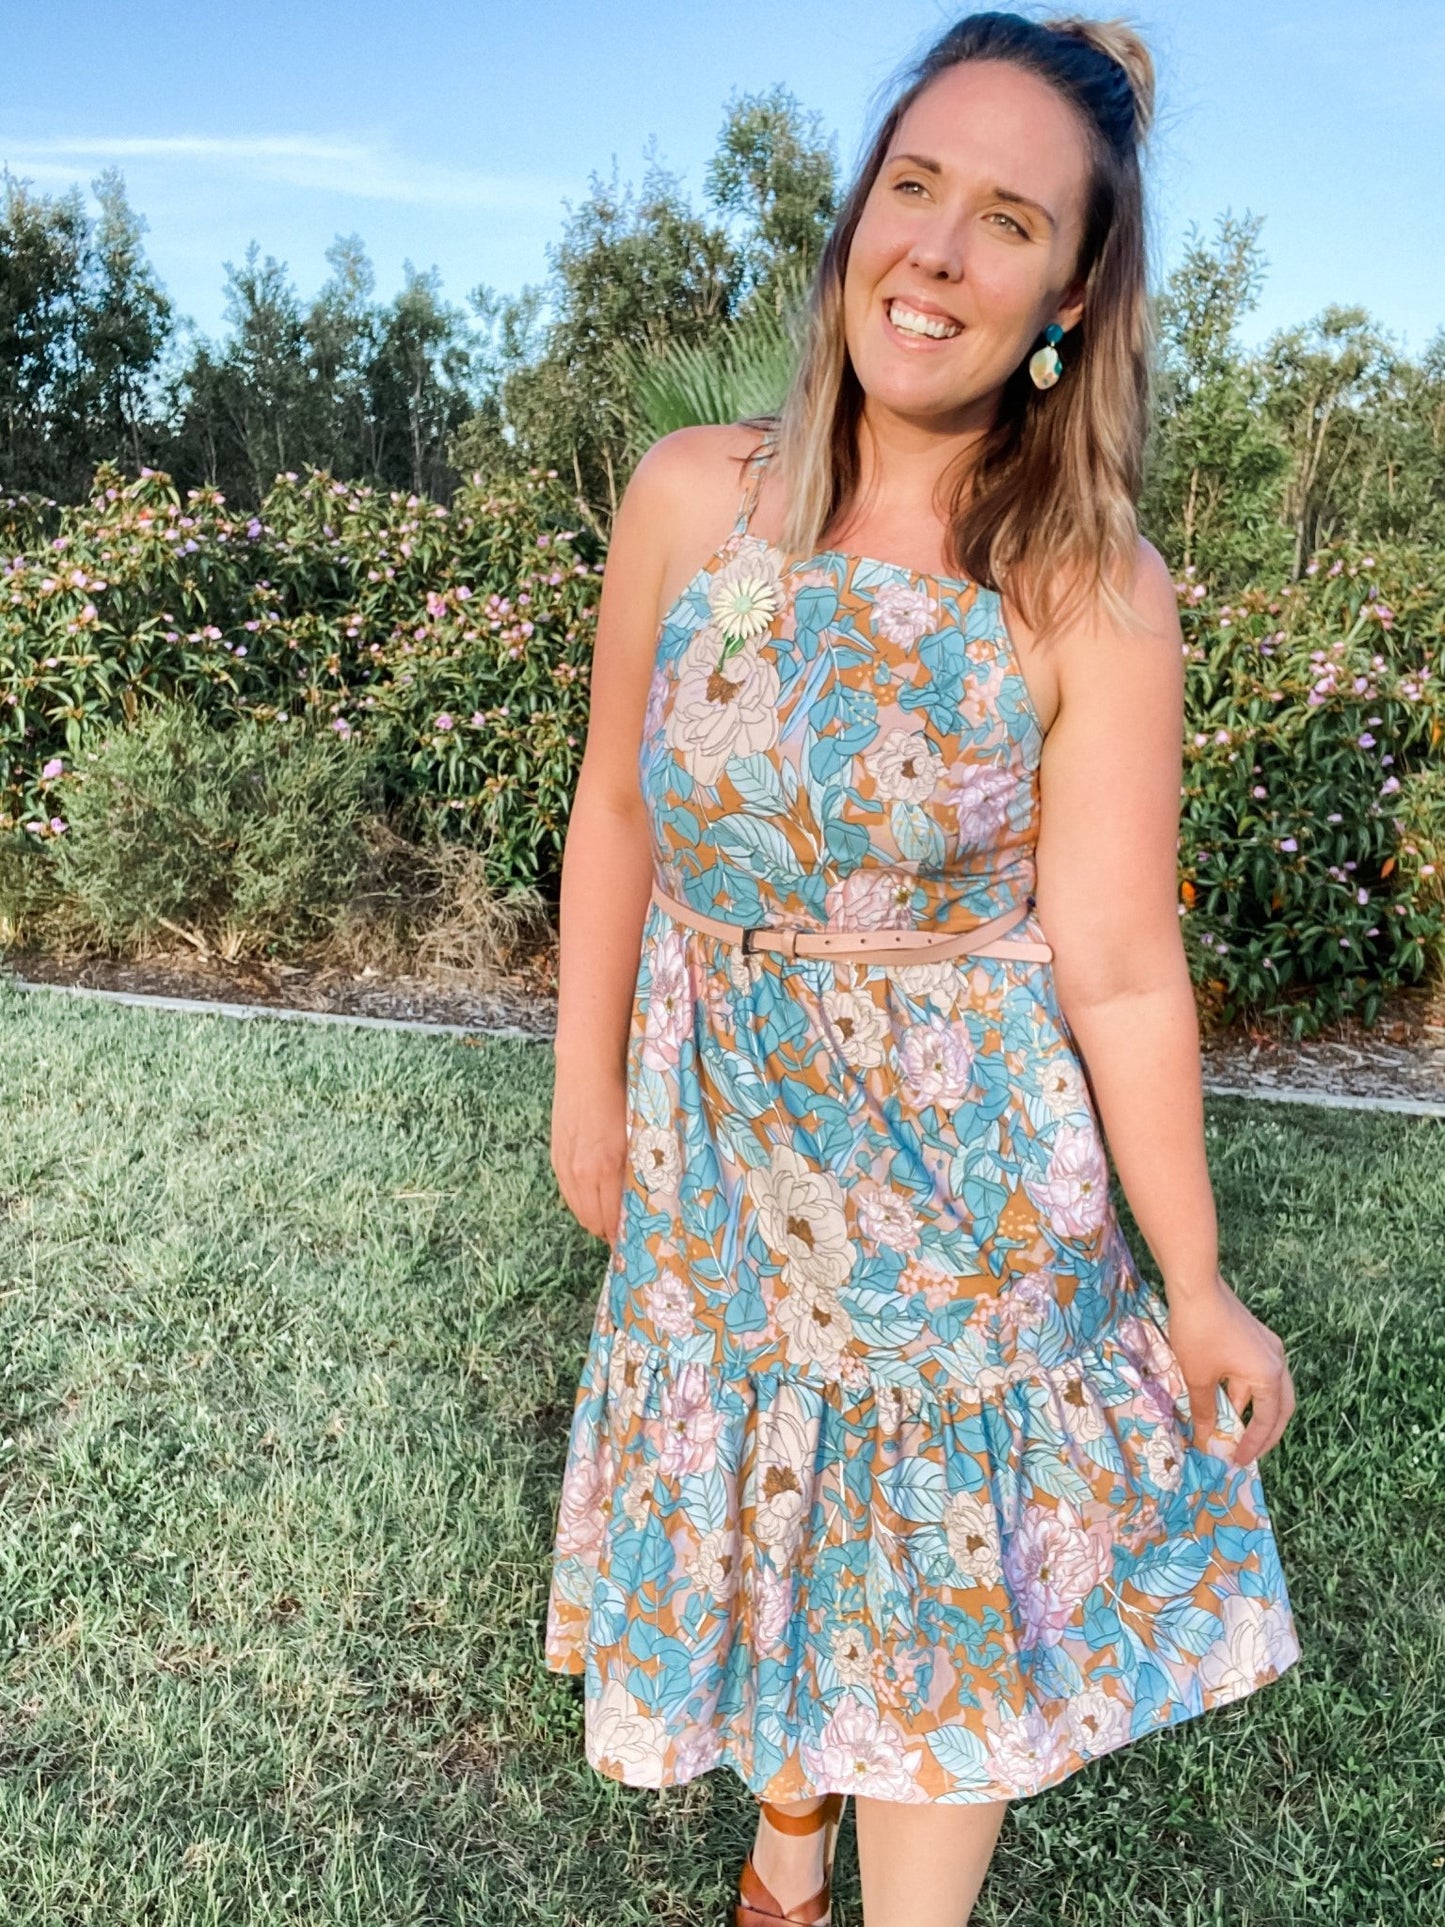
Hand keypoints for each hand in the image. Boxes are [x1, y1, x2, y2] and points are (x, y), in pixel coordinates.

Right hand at [550, 1069, 628, 1243]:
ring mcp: (566, 1165)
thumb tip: (650, 1200)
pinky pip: (568, 1194)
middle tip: (628, 1237)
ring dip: (595, 1220)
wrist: (588, 1067)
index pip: (614, 1220)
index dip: (624, 1238)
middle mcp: (582, 1172)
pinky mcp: (556, 1157)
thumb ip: (642, 1169)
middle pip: (594, 1222)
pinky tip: (594, 1200)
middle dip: (611, 1233)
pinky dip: (582, 1203)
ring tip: (612, 1222)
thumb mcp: (642, 1134)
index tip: (638, 1246)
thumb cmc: (625, 1094)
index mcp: (607, 1168)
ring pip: (579, 1211)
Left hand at [1165, 1271, 1295, 1466]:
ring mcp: (1268, 1347)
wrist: (1196, 1286)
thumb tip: (1206, 1437)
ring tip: (1233, 1431)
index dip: (1254, 1444)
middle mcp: (1277, 1362)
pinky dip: (1245, 1391)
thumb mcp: (1198, 1377)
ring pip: (1268, 1389)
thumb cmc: (1198, 1332)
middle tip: (1248, 1452)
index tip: (1238, 1461)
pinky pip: (1258, 1373)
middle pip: (1280, 1407)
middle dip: (1265, 1432)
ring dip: (1252, 1410)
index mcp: (1268, 1375)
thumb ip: (1204, 1411)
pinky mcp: (1256, 1337)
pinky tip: (1225, 1400)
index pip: (1268, 1420)